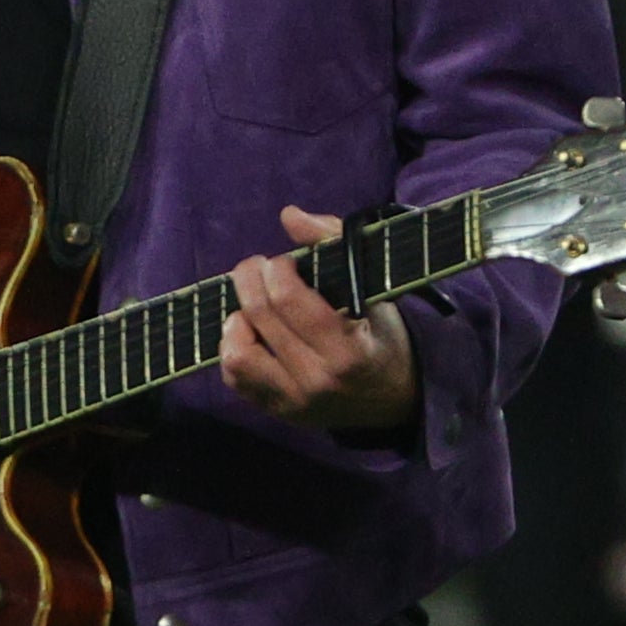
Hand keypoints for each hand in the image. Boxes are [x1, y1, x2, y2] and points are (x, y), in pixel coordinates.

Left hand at [221, 207, 417, 433]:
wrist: (391, 400)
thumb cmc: (381, 335)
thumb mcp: (376, 290)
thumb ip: (336, 244)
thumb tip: (289, 215)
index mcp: (349, 350)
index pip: (290, 300)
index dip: (277, 269)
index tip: (283, 261)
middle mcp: (318, 379)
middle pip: (260, 316)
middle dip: (250, 279)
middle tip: (257, 268)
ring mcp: (293, 400)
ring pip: (236, 353)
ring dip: (237, 319)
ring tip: (252, 306)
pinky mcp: (274, 411)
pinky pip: (233, 376)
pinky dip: (234, 347)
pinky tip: (252, 333)